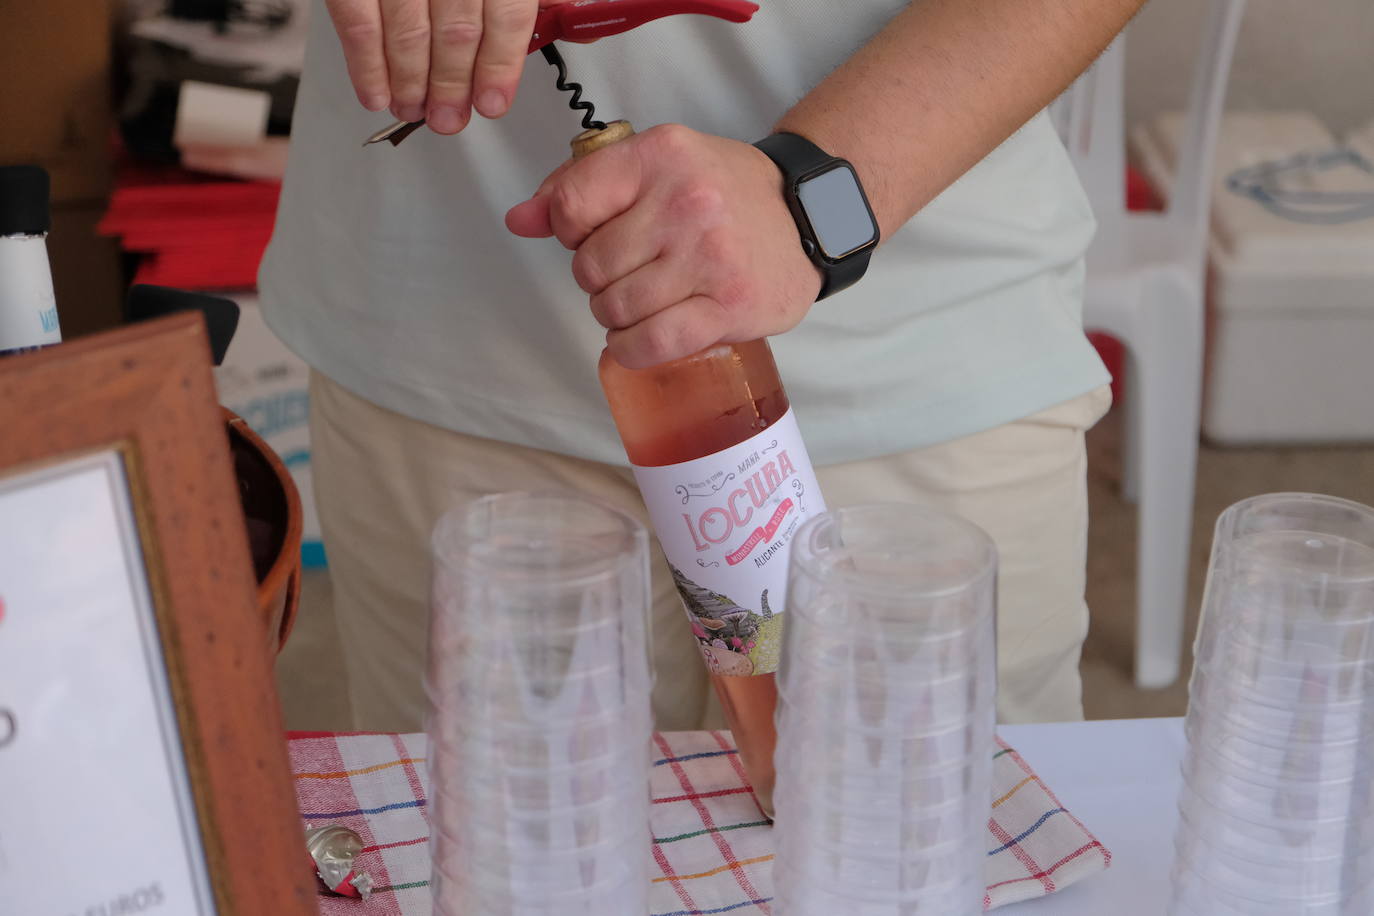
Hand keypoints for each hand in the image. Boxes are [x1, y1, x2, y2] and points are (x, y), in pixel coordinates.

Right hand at [324, 0, 570, 133]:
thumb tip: (573, 22)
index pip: (507, 13)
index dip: (500, 66)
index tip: (492, 103)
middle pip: (457, 30)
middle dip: (453, 86)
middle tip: (449, 118)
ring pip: (409, 32)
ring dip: (412, 83)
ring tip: (414, 109)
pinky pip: (358, 22)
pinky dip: (367, 65)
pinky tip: (377, 92)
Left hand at [505, 125, 821, 368]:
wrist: (808, 218)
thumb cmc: (724, 193)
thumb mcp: (655, 165)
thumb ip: (581, 187)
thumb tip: (520, 220)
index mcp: (660, 157)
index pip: (571, 204)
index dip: (570, 231)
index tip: (595, 235)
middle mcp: (685, 203)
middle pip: (590, 266)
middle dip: (598, 279)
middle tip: (630, 273)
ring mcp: (709, 257)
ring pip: (616, 308)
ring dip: (616, 317)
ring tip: (644, 302)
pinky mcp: (729, 306)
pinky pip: (651, 342)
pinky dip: (632, 350)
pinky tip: (639, 340)